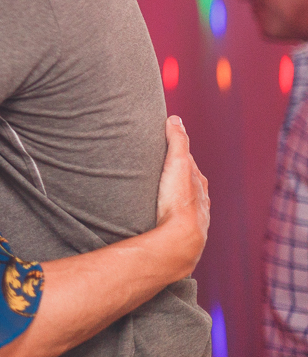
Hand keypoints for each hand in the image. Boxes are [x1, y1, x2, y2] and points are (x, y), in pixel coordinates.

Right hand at [153, 115, 209, 278]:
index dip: (177, 154)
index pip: (188, 162)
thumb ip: (177, 141)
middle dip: (176, 176)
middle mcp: (200, 200)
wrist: (181, 238)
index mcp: (199, 182)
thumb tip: (175, 118)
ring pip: (183, 204)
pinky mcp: (181, 234)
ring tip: (157, 194)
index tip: (165, 147)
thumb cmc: (179, 200)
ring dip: (173, 198)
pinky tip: (160, 217)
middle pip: (187, 184)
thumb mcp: (178, 163)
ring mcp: (192, 218)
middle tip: (158, 169)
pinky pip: (175, 220)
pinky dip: (169, 215)